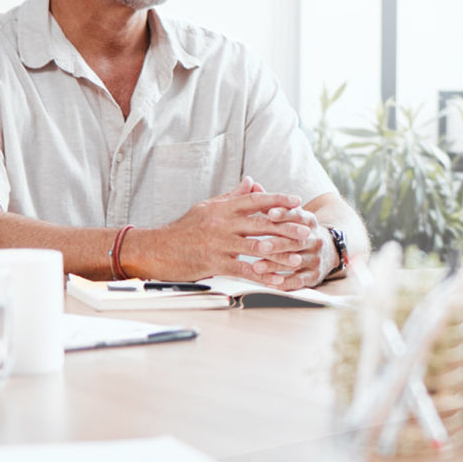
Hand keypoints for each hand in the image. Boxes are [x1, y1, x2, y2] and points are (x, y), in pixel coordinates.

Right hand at [120, 177, 319, 282]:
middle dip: (287, 227)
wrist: (155, 249)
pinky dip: (261, 275)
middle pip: (261, 223)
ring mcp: (218, 244)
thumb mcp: (207, 207)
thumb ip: (232, 196)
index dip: (277, 199)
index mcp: (222, 208)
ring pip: (256, 247)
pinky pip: (242, 269)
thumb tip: (252, 181)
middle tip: (307, 231)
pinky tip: (276, 279)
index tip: (297, 201)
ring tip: (298, 258)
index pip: (255, 200)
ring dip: (280, 254)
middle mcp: (222, 224)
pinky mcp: (213, 263)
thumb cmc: (184, 228)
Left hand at [249, 202, 336, 289]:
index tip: (270, 214)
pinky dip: (284, 283)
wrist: (329, 250)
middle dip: (278, 244)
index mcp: (309, 222)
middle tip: (261, 246)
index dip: (284, 215)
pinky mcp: (315, 275)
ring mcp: (316, 258)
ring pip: (295, 262)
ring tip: (256, 267)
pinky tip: (269, 283)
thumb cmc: (300, 232)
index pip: (298, 216)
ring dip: (275, 265)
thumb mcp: (294, 216)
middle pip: (296, 241)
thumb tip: (254, 188)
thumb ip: (273, 205)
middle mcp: (315, 239)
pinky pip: (299, 280)